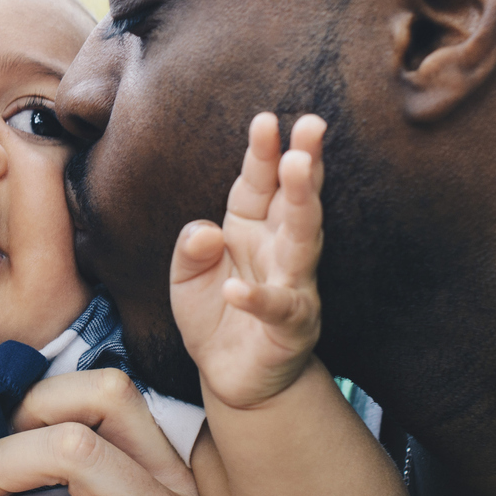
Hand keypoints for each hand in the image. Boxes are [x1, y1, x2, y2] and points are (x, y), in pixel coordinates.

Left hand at [171, 112, 325, 409]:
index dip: (263, 152)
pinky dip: (257, 298)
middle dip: (302, 161)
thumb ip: (190, 248)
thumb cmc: (214, 313)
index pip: (259, 181)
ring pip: (302, 241)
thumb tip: (206, 232)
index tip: (266, 119)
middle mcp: (279, 248)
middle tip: (310, 125)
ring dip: (300, 204)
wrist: (233, 376)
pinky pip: (275, 308)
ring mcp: (293, 284)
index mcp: (253, 226)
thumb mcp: (185, 275)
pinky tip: (237, 288)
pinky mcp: (290, 326)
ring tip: (297, 168)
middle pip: (294, 200)